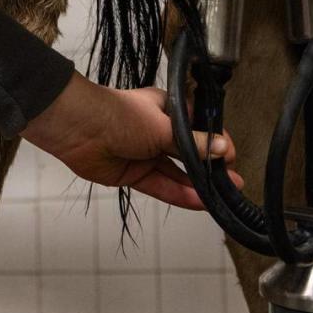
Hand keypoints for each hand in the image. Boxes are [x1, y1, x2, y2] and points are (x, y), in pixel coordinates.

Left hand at [21, 72, 241, 208]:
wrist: (80, 128)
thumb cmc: (120, 115)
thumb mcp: (165, 126)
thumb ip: (195, 142)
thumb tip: (222, 149)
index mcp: (168, 110)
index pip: (199, 129)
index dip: (216, 144)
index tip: (232, 158)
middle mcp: (159, 131)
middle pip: (189, 153)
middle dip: (210, 168)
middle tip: (232, 182)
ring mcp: (146, 154)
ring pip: (177, 173)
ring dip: (198, 184)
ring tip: (223, 196)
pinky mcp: (135, 174)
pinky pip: (162, 186)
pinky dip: (180, 194)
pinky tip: (199, 201)